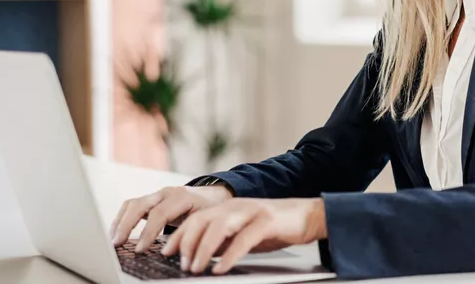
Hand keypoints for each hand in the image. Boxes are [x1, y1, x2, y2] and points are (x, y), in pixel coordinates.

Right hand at [109, 184, 232, 250]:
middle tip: (117, 244)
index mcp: (181, 197)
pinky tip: (117, 233)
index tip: (139, 250)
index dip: (147, 232)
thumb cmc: (211, 210)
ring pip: (132, 204)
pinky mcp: (151, 200)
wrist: (214, 196)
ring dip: (120, 222)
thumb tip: (173, 253)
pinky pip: (132, 206)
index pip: (159, 214)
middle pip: (139, 205)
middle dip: (126, 225)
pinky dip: (122, 219)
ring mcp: (157, 195)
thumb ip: (189, 234)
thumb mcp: (205, 221)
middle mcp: (166, 192)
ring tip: (113, 241)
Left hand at [161, 197, 326, 274]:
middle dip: (187, 243)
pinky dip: (229, 255)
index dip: (178, 236)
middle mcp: (236, 206)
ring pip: (219, 227)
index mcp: (227, 208)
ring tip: (196, 268)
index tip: (165, 253)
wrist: (308, 216)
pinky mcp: (267, 221)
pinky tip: (221, 268)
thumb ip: (222, 241)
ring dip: (203, 249)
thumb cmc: (274, 228)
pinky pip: (244, 238)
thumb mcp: (242, 234)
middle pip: (202, 220)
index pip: (194, 219)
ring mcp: (251, 211)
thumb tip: (198, 255)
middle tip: (181, 264)